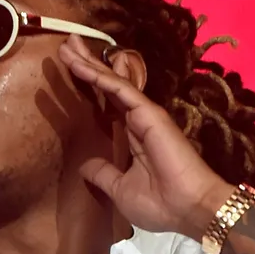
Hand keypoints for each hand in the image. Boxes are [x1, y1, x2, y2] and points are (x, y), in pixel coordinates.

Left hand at [59, 35, 233, 240]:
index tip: (71, 70)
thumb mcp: (121, 190)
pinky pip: (119, 89)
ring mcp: (144, 114)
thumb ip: (103, 174)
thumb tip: (84, 165)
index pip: (108, 105)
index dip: (91, 86)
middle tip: (66, 46)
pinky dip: (99, 75)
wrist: (188, 210)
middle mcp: (138, 121)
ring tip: (68, 44)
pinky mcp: (148, 113)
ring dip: (89, 63)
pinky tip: (80, 64)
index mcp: (133, 138)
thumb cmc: (160, 204)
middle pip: (108, 86)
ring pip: (111, 82)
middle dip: (87, 65)